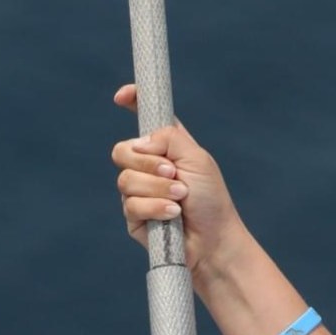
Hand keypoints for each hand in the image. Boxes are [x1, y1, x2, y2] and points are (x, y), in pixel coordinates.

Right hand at [110, 85, 247, 274]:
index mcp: (167, 146)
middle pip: (123, 150)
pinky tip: (172, 215)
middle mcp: (149, 165)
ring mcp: (138, 190)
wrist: (212, 239)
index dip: (132, 102)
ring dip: (157, 188)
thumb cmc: (210, 198)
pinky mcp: (133, 216)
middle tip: (173, 173)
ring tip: (180, 198)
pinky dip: (154, 207)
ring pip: (125, 179)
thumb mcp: (197, 158)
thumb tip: (139, 143)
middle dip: (147, 162)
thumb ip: (169, 139)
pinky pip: (130, 204)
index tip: (123, 95)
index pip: (145, 118)